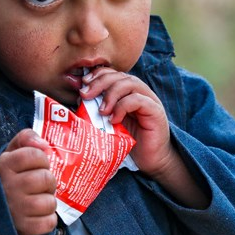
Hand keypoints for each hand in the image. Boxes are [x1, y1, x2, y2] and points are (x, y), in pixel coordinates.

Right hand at [0, 129, 57, 234]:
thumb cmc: (1, 179)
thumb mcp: (7, 154)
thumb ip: (25, 139)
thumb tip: (44, 144)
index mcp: (3, 166)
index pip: (35, 155)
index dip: (42, 159)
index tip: (38, 165)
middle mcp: (7, 186)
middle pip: (45, 179)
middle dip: (48, 181)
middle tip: (40, 185)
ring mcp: (14, 208)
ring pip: (48, 202)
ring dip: (49, 201)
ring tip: (40, 200)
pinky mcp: (20, 227)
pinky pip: (47, 223)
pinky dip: (48, 220)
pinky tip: (39, 215)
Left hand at [80, 68, 209, 208]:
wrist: (151, 160)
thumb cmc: (129, 142)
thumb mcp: (108, 123)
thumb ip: (97, 110)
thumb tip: (78, 99)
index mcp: (127, 92)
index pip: (112, 74)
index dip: (97, 75)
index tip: (82, 84)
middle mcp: (139, 92)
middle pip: (119, 76)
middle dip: (100, 82)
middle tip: (85, 94)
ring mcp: (149, 100)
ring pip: (129, 83)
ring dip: (111, 94)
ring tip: (101, 110)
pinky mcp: (155, 111)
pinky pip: (138, 100)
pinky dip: (123, 107)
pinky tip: (114, 119)